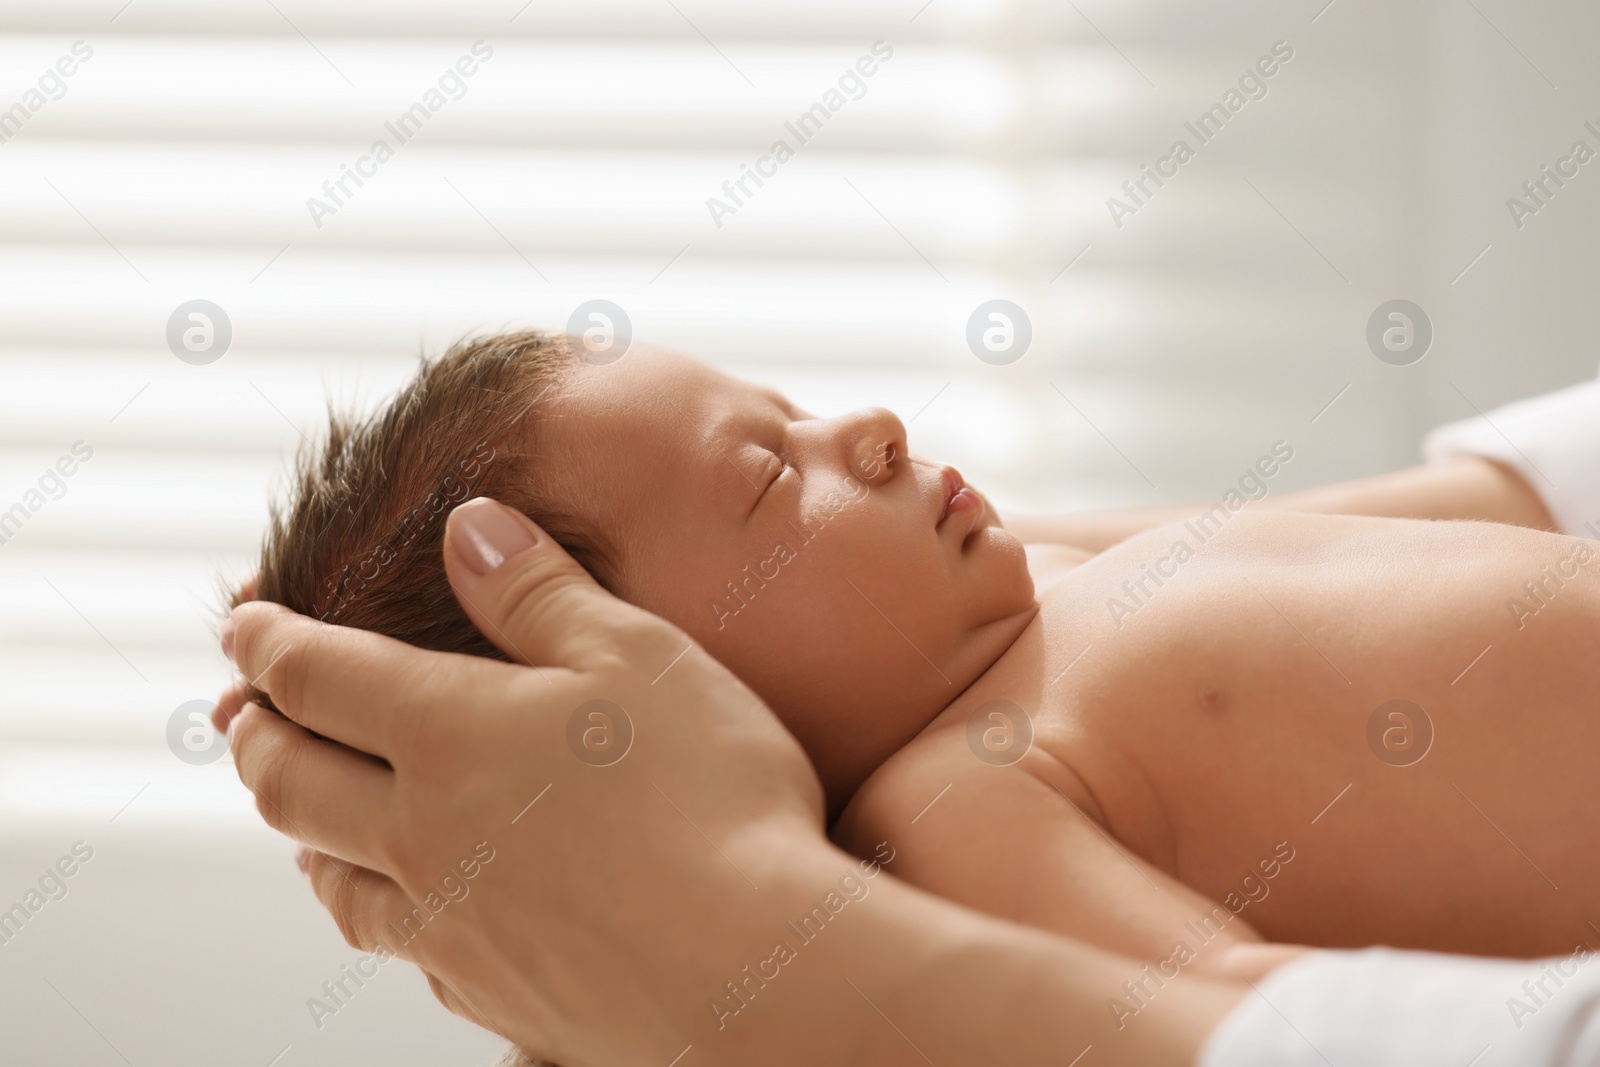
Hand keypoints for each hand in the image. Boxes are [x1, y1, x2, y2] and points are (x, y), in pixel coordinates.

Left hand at [220, 497, 830, 1064]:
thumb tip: (468, 528)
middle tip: (247, 716)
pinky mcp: (488, 992)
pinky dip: (378, 908)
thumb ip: (540, 589)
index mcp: (448, 733)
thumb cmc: (711, 796)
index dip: (266, 643)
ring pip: (332, 878)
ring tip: (306, 813)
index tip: (243, 626)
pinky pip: (402, 947)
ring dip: (304, 832)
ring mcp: (448, 925)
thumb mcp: (635, 655)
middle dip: (256, 736)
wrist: (753, 970)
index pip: (315, 676)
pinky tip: (413, 906)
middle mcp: (422, 833)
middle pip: (289, 782)